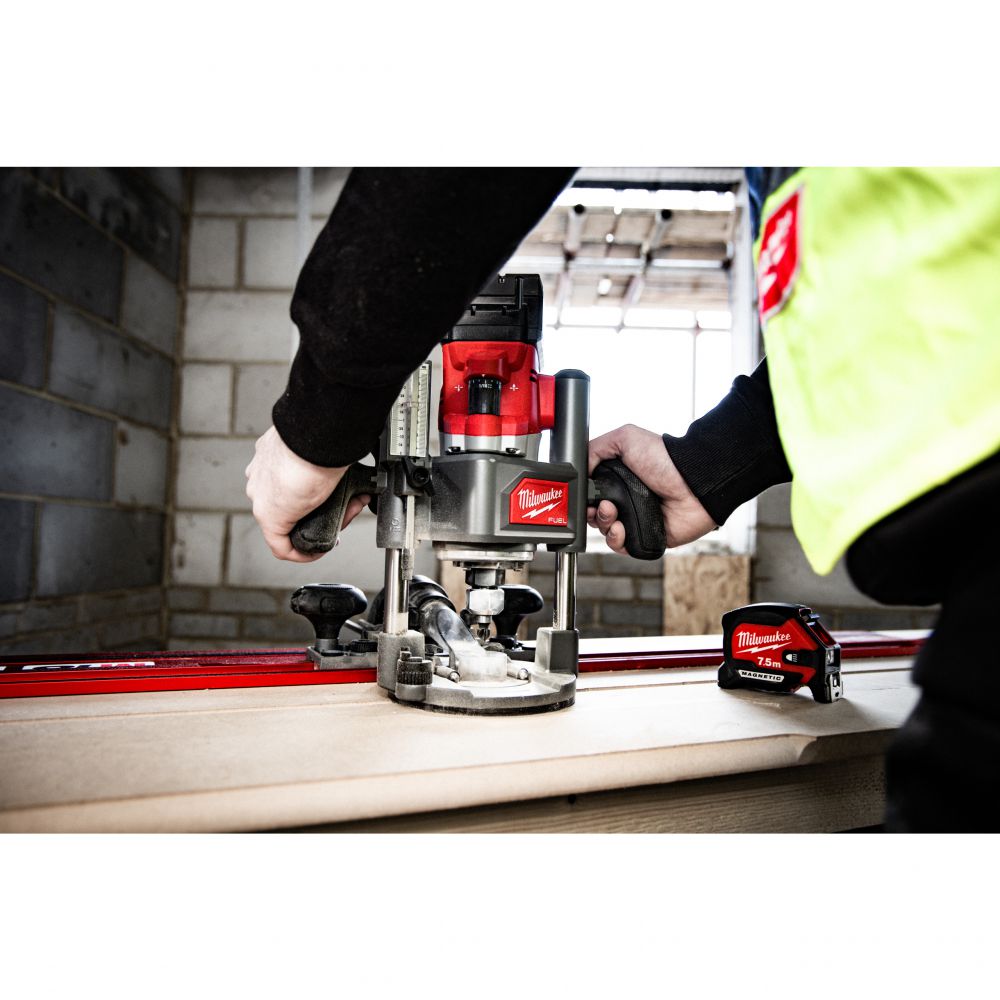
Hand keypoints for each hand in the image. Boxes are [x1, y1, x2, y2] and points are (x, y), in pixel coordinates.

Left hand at [245, 426, 370, 561]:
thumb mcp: (324, 447)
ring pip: (288, 521)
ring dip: (314, 528)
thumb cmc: (323, 436)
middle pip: (289, 504)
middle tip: (342, 513)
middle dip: (317, 512)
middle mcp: (260, 477)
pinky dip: (300, 553)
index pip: (287, 483)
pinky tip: (318, 551)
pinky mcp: (268, 516)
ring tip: (337, 528)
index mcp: (271, 457)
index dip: (310, 495)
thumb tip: (354, 468)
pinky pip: (281, 545)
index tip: (330, 499)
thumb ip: (331, 457)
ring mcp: (261, 496)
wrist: (316, 437)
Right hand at [587, 424, 714, 553]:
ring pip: (605, 531)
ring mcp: (635, 519)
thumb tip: (580, 469)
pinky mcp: (645, 537)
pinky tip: (621, 529)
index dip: (584, 497)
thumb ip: (596, 448)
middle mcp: (626, 500)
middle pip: (595, 514)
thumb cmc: (664, 458)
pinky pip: (621, 547)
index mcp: (618, 480)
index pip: (592, 493)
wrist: (692, 482)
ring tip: (613, 514)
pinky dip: (616, 540)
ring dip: (603, 524)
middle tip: (604, 505)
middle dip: (592, 512)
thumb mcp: (625, 438)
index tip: (585, 496)